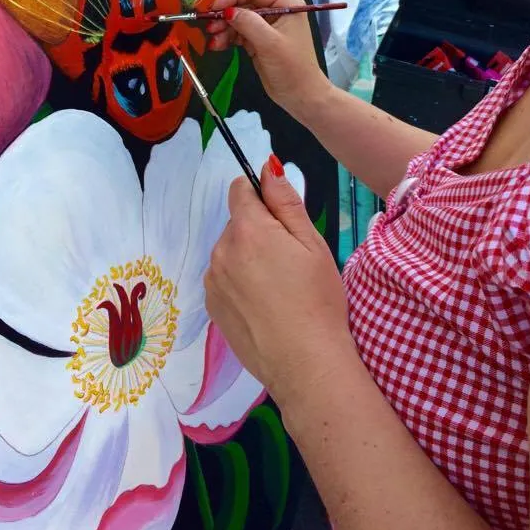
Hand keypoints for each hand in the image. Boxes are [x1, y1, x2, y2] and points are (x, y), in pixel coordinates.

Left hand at [204, 155, 353, 403]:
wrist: (305, 363)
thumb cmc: (318, 300)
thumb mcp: (311, 243)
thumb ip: (285, 201)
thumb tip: (267, 166)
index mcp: (248, 230)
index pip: (240, 190)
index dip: (261, 196)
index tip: (281, 218)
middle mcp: (221, 251)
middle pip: (236, 224)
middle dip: (258, 232)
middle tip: (289, 260)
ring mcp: (212, 281)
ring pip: (229, 253)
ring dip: (247, 258)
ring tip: (278, 288)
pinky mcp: (212, 308)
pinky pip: (223, 280)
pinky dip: (239, 285)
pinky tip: (264, 306)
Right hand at [208, 0, 326, 119]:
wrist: (300, 96)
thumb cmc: (292, 67)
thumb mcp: (269, 43)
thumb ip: (248, 23)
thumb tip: (227, 11)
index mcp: (286, 5)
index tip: (216, 7)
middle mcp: (277, 12)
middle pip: (245, 5)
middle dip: (226, 15)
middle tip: (210, 27)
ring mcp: (267, 28)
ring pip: (240, 20)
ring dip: (224, 29)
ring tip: (213, 41)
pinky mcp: (259, 42)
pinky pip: (239, 34)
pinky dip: (227, 39)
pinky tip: (217, 46)